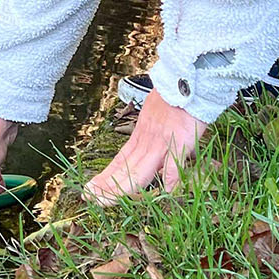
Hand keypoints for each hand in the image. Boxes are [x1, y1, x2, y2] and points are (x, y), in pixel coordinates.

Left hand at [86, 90, 207, 202]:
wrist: (190, 77)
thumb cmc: (176, 97)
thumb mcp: (154, 115)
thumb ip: (151, 137)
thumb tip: (151, 159)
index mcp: (142, 135)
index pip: (120, 161)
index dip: (106, 177)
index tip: (92, 189)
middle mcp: (147, 141)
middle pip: (125, 169)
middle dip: (106, 186)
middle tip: (88, 198)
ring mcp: (162, 143)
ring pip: (139, 171)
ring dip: (121, 189)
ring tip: (102, 201)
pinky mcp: (179, 141)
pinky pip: (173, 167)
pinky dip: (167, 184)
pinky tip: (161, 197)